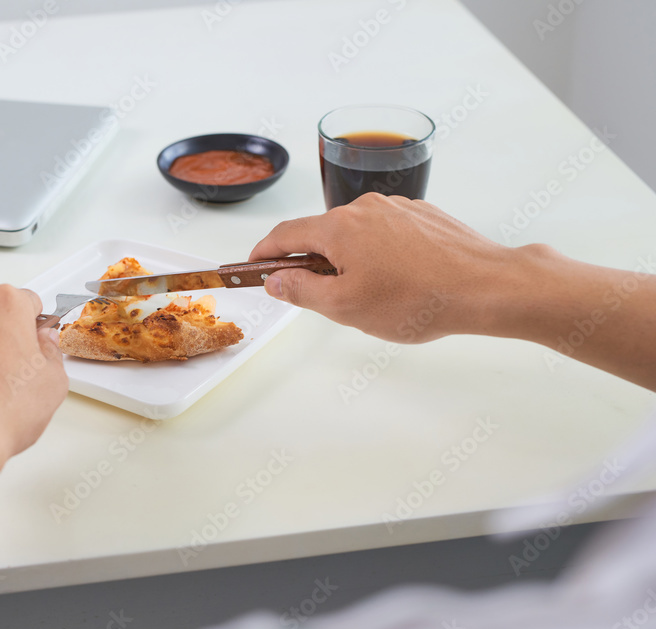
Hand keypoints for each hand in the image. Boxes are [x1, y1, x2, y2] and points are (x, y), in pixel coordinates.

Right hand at [250, 193, 537, 342]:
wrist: (486, 287)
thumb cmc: (419, 299)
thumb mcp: (344, 307)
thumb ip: (301, 292)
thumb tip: (276, 280)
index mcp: (338, 227)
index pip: (285, 234)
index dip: (264, 252)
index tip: (254, 266)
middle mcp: (365, 209)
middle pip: (322, 233)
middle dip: (313, 263)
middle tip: (319, 299)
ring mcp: (398, 209)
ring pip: (356, 235)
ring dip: (349, 261)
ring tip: (370, 297)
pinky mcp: (424, 217)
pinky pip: (387, 234)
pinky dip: (379, 255)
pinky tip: (398, 283)